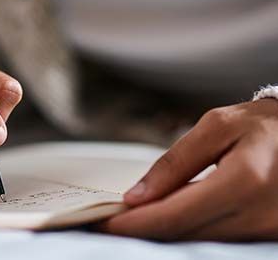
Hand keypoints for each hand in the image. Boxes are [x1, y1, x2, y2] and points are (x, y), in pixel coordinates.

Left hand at [98, 99, 277, 240]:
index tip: (103, 221)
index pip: (175, 214)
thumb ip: (175, 162)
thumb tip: (137, 196)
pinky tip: (163, 217)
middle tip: (109, 221)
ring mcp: (264, 230)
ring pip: (196, 240)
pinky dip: (183, 230)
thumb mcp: (216, 127)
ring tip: (131, 218)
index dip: (135, 223)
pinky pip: (213, 238)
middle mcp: (258, 214)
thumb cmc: (260, 124)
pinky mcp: (264, 235)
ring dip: (159, 232)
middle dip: (140, 230)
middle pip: (183, 233)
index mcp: (245, 180)